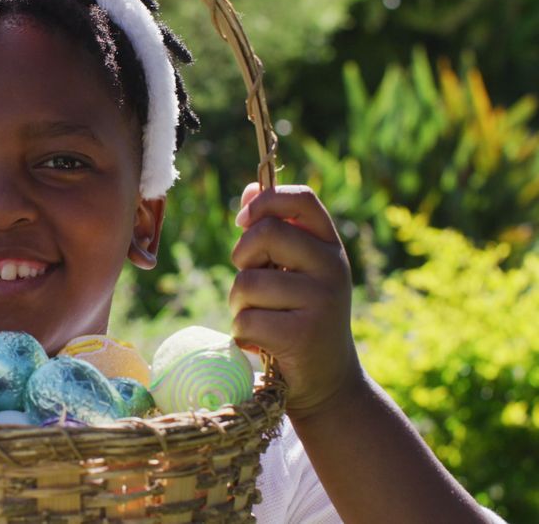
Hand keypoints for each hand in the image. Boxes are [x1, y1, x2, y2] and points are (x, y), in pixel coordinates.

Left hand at [229, 183, 361, 419]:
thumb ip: (273, 231)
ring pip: (247, 282)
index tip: (244, 221)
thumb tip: (249, 189)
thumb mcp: (294, 271)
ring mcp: (321, 301)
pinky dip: (243, 333)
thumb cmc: (300, 317)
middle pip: (265, 233)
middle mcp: (332, 268)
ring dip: (239, 305)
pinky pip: (246, 319)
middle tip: (252, 284)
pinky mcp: (302, 334)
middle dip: (242, 257)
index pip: (301, 199)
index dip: (265, 201)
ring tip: (263, 320)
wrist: (327, 382)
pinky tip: (264, 343)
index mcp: (329, 246)